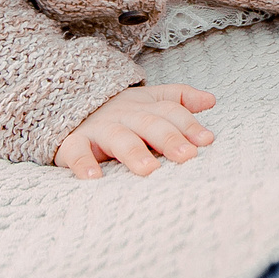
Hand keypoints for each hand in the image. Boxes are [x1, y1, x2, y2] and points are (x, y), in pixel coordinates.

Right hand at [54, 84, 216, 178]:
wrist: (67, 104)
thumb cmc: (119, 113)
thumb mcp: (149, 101)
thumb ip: (179, 99)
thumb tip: (211, 100)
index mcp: (145, 106)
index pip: (171, 111)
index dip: (188, 124)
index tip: (206, 141)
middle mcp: (124, 115)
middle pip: (149, 124)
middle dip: (169, 139)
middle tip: (186, 156)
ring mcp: (98, 128)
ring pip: (118, 138)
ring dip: (134, 153)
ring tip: (149, 170)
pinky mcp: (72, 142)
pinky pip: (76, 152)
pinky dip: (83, 164)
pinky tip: (94, 178)